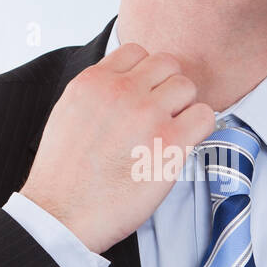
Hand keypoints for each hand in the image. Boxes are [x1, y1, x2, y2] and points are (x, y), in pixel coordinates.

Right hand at [20, 43, 216, 254]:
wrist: (62, 215)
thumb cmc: (63, 176)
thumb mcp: (68, 114)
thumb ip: (97, 92)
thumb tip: (124, 84)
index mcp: (93, 82)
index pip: (137, 51)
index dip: (146, 74)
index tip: (146, 93)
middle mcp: (121, 91)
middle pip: (167, 64)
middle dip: (167, 88)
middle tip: (162, 114)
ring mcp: (147, 115)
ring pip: (188, 87)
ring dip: (184, 108)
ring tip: (170, 132)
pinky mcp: (170, 143)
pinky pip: (205, 117)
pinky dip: (200, 129)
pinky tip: (183, 145)